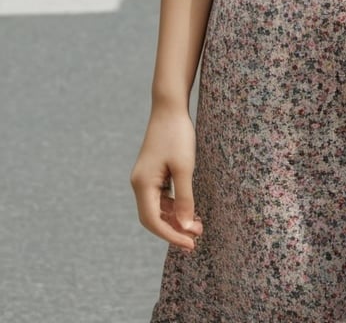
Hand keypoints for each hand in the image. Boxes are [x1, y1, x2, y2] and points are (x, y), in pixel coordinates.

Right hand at [130, 105, 202, 250]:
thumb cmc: (177, 135)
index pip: (153, 221)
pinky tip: (189, 209)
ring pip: (158, 208)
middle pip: (153, 218)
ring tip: (198, 226)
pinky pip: (161, 197)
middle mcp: (139, 183)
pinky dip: (174, 206)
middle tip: (197, 237)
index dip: (171, 235)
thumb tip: (187, 227)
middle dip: (174, 230)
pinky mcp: (153, 172)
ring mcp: (145, 178)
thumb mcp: (185, 168)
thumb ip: (185, 199)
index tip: (191, 244)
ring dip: (176, 218)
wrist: (170, 107)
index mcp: (142, 184)